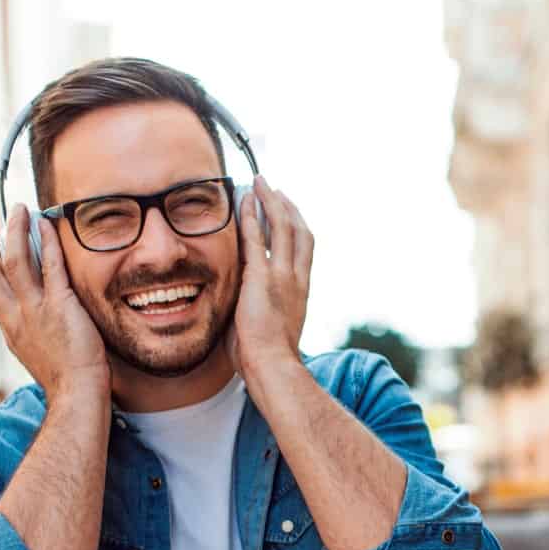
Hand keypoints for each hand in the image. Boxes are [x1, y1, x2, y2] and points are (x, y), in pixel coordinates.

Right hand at [0, 205, 108, 402]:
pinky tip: (48, 225)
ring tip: (20, 210)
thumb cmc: (66, 380)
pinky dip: (48, 242)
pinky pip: (51, 265)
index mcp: (9, 328)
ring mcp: (35, 310)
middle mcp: (16, 316)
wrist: (77, 393)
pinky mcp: (60, 306)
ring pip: (16, 260)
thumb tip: (35, 321)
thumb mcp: (38, 354)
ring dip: (17, 230)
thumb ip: (33, 333)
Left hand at [229, 177, 312, 378]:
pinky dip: (251, 215)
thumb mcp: (270, 328)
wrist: (273, 366)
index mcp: (301, 290)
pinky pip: (256, 236)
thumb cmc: (267, 359)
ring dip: (271, 201)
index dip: (297, 226)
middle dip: (287, 207)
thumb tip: (244, 306)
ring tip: (261, 183)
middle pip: (299, 230)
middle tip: (276, 190)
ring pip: (282, 226)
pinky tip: (244, 199)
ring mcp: (282, 276)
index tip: (288, 211)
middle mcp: (297, 278)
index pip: (304, 249)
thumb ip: (262, 308)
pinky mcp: (262, 277)